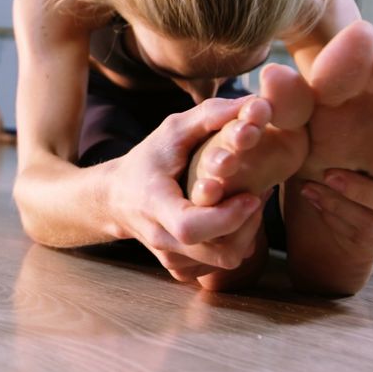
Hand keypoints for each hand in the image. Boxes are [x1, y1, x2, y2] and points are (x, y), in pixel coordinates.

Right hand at [107, 97, 269, 281]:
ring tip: (249, 203)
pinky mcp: (181, 268)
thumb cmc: (148, 160)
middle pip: (217, 252)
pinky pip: (219, 264)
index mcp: (154, 206)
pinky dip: (234, 242)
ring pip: (225, 261)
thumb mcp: (171, 130)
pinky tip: (234, 218)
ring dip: (246, 234)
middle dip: (248, 225)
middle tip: (256, 195)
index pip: (190, 227)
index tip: (251, 195)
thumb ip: (210, 116)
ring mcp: (171, 258)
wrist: (116, 198)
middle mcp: (162, 239)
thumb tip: (253, 103)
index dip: (226, 217)